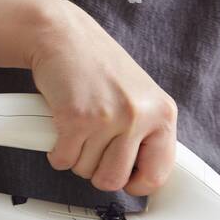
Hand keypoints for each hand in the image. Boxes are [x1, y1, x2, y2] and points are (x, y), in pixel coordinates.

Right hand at [25, 0, 177, 195]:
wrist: (65, 36)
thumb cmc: (99, 67)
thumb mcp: (140, 99)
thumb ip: (147, 134)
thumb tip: (145, 177)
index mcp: (163, 114)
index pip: (158, 174)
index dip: (135, 182)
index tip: (125, 178)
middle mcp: (140, 116)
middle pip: (114, 180)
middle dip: (97, 171)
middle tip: (93, 148)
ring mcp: (109, 118)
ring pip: (85, 171)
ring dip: (76, 156)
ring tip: (80, 127)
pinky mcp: (76, 119)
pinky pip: (63, 160)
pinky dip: (56, 150)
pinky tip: (63, 126)